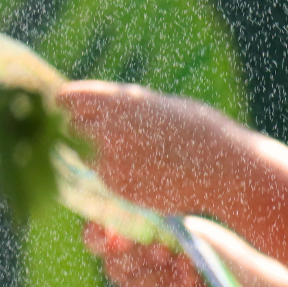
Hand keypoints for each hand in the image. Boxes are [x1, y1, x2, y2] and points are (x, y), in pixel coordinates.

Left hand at [56, 80, 233, 213]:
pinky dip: (116, 176)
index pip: (64, 100)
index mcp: (115, 102)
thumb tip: (98, 107)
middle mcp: (105, 129)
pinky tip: (144, 172)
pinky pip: (104, 179)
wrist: (223, 167)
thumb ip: (124, 107)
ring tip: (133, 155)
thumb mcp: (158, 105)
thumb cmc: (199, 130)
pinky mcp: (118, 186)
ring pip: (84, 156)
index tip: (72, 110)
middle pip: (69, 129)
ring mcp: (109, 161)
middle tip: (103, 136)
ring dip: (97, 156)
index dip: (67, 105)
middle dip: (81, 131)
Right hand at [85, 224, 237, 286]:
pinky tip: (190, 280)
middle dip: (136, 257)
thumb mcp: (187, 232)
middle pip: (114, 267)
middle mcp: (142, 277)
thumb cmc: (223, 255)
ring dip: (158, 274)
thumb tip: (119, 224)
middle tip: (161, 250)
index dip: (98, 238)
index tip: (107, 231)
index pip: (102, 243)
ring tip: (187, 264)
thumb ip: (153, 226)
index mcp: (141, 247)